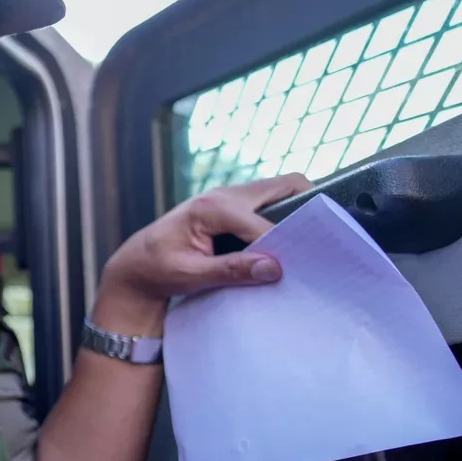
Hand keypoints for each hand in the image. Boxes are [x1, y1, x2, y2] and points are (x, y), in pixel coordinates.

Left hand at [92, 173, 313, 334]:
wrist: (135, 265)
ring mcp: (229, 197)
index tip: (309, 265)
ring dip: (297, 213)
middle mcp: (224, 195)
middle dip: (308, 209)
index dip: (288, 244)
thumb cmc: (157, 268)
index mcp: (212, 208)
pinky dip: (285, 217)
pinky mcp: (232, 207)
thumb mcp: (190, 274)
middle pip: (286, 186)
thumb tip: (273, 268)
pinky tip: (289, 245)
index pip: (265, 224)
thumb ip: (231, 270)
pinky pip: (269, 204)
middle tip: (325, 241)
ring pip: (280, 192)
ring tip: (311, 245)